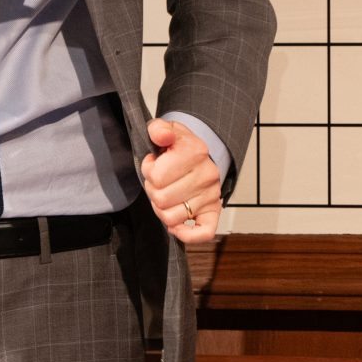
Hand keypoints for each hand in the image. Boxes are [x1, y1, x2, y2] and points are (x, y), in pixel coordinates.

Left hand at [140, 119, 219, 246]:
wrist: (199, 154)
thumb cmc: (180, 146)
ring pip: (172, 218)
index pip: (156, 176)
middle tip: (158, 182)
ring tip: (165, 196)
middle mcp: (206, 175)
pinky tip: (175, 224)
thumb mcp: (167, 129)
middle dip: (152, 191)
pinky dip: (186, 234)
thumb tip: (161, 135)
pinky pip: (203, 233)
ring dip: (161, 210)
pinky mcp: (214, 212)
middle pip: (161, 199)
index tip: (153, 163)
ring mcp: (211, 195)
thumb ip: (158, 128)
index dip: (148, 171)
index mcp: (195, 152)